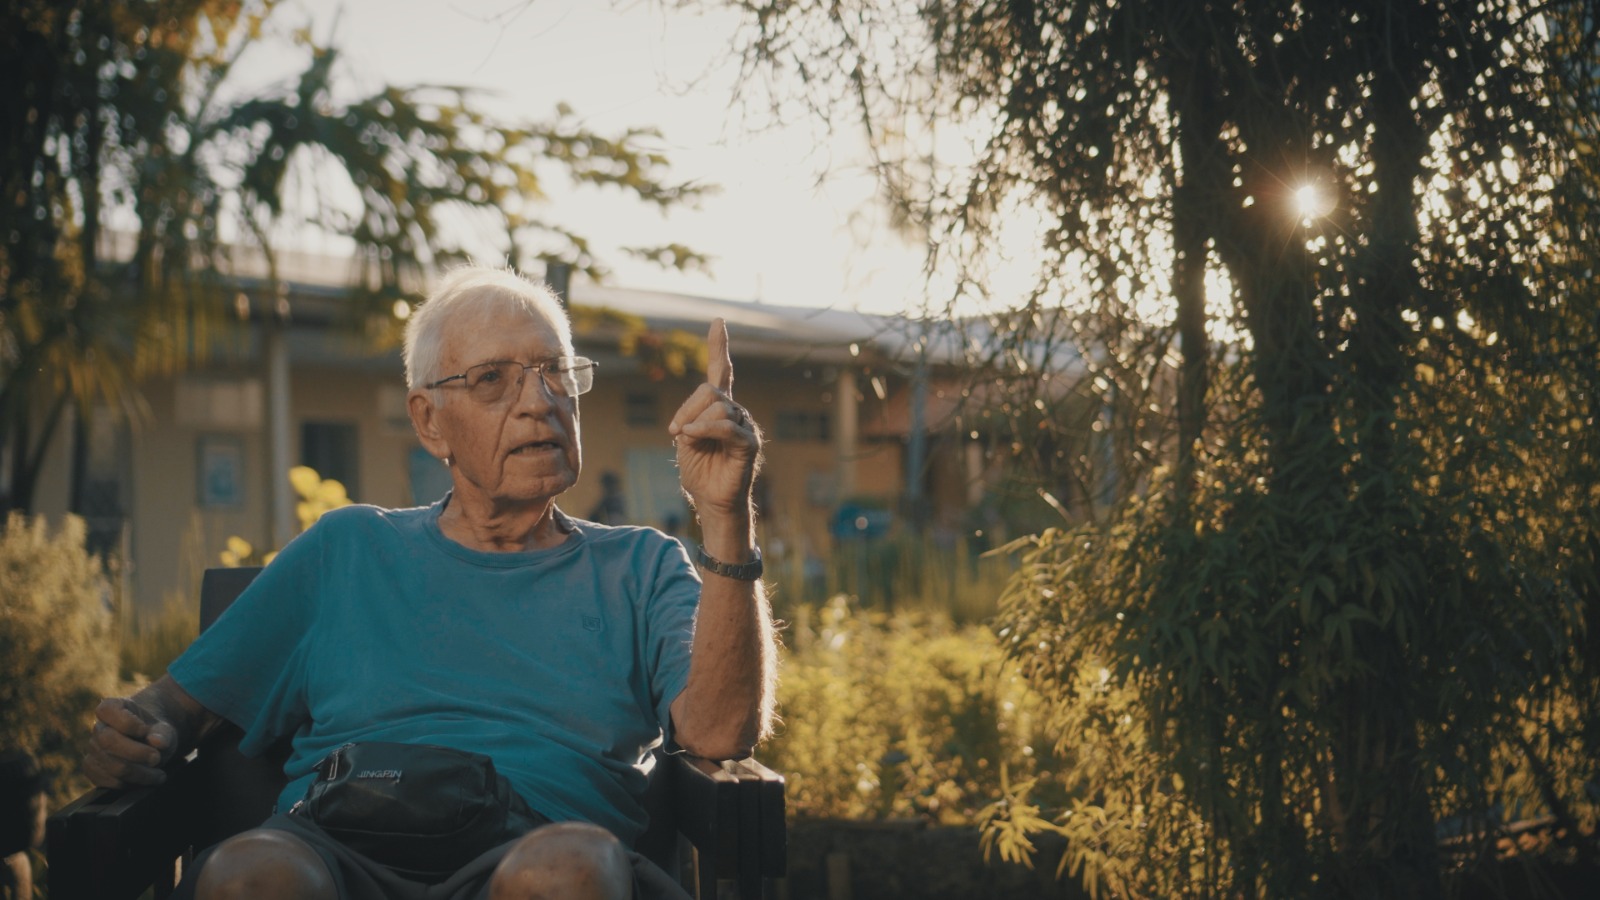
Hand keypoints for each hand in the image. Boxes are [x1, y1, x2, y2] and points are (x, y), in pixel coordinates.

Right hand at [83, 697, 178, 787]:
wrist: (152, 744)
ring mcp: (93, 749)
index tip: (146, 731)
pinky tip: (144, 780)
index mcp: (111, 708)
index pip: (107, 710)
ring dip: (138, 774)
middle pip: (108, 741)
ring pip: (110, 765)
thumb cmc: (156, 732)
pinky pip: (105, 781)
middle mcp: (98, 728)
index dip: (127, 723)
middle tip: (157, 758)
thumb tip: (158, 742)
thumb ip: (163, 733)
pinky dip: (128, 784)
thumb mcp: (165, 728)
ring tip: (158, 775)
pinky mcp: (93, 769)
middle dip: (136, 753)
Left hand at [669, 318, 761, 522]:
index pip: (721, 370)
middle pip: (709, 390)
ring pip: (717, 406)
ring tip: (687, 441)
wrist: (710, 499)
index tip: (718, 321)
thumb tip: (695, 420)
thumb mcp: (685, 438)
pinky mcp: (748, 443)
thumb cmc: (698, 470)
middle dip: (687, 408)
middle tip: (676, 431)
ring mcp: (744, 425)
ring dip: (693, 422)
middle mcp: (735, 411)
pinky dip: (705, 429)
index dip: (718, 346)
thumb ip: (690, 419)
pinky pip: (726, 426)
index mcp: (718, 407)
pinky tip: (691, 437)